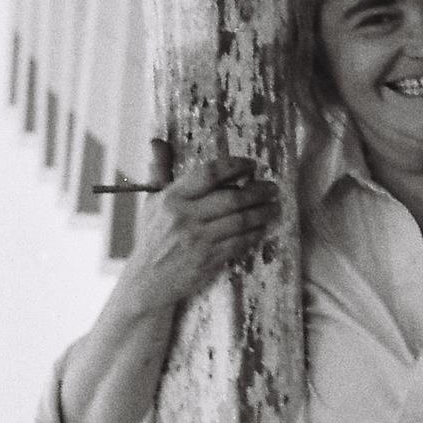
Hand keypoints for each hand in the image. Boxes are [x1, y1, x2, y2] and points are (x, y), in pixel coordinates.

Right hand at [112, 141, 281, 315]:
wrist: (147, 280)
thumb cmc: (152, 237)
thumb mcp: (151, 203)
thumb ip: (159, 171)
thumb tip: (157, 141)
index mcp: (172, 199)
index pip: (208, 174)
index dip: (234, 165)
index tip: (251, 165)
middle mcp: (185, 217)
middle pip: (232, 197)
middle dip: (259, 191)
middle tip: (273, 187)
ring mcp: (198, 239)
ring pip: (241, 220)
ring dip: (264, 212)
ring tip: (275, 206)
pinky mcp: (209, 259)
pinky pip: (241, 242)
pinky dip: (256, 232)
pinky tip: (263, 227)